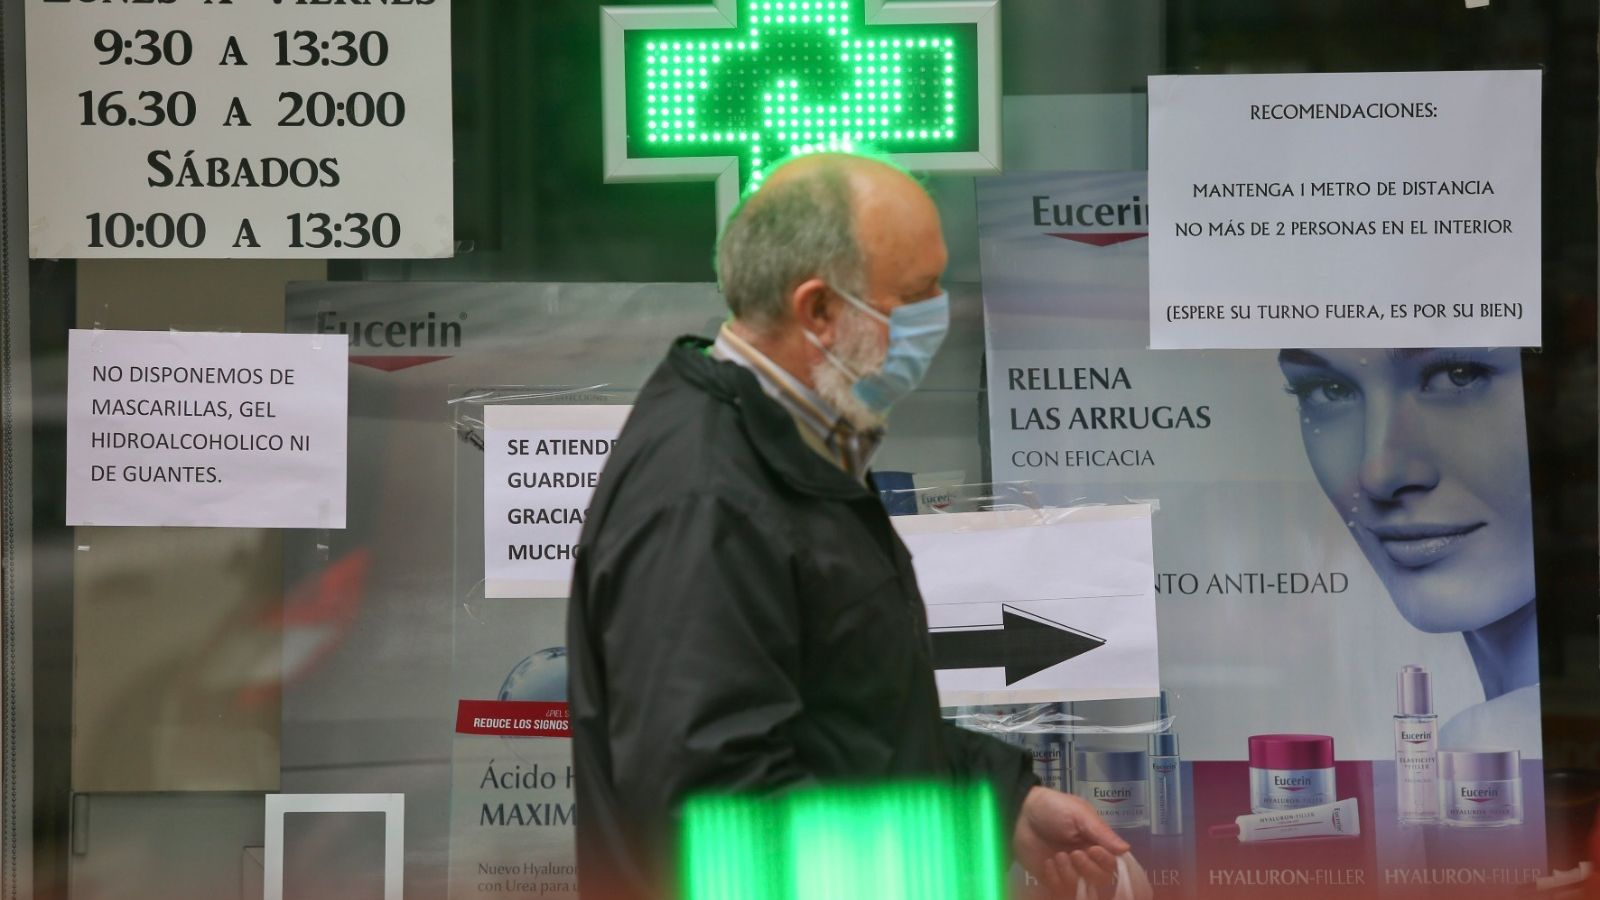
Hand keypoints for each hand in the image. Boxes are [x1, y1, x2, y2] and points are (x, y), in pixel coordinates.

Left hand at [1012, 786, 1133, 898]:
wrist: (1019, 813)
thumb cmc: (1052, 808)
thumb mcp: (1079, 814)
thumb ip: (1101, 832)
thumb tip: (1126, 849)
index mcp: (1097, 843)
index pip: (1112, 863)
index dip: (1105, 861)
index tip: (1092, 849)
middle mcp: (1087, 860)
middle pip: (1100, 880)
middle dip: (1088, 869)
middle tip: (1073, 854)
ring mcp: (1070, 871)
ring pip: (1081, 888)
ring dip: (1069, 873)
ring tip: (1057, 856)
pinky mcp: (1053, 879)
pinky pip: (1061, 890)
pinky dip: (1055, 879)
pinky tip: (1047, 863)